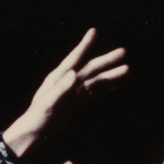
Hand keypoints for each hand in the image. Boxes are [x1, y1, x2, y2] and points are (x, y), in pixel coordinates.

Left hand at [3, 29, 129, 156]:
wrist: (35, 133)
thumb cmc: (39, 117)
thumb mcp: (49, 103)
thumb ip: (61, 88)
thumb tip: (74, 73)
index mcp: (59, 77)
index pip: (75, 57)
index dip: (85, 44)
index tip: (94, 31)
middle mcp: (67, 81)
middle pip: (90, 68)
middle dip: (107, 60)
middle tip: (124, 52)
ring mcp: (73, 92)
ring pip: (95, 81)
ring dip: (110, 75)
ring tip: (127, 70)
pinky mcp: (75, 102)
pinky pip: (93, 94)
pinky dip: (105, 89)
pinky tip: (116, 87)